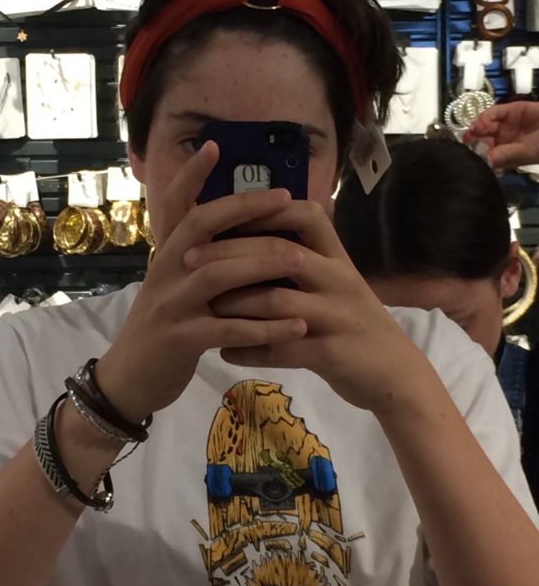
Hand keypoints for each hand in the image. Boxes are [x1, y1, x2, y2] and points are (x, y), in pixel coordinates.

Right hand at [95, 143, 308, 422]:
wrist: (129, 380)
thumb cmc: (162, 326)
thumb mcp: (173, 284)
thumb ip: (198, 258)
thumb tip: (235, 228)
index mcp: (165, 255)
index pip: (175, 206)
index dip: (191, 175)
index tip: (214, 145)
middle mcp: (164, 272)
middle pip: (202, 229)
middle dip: (244, 209)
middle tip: (285, 198)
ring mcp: (170, 305)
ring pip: (219, 275)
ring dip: (263, 265)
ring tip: (304, 260)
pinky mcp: (181, 341)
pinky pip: (228, 330)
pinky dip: (266, 328)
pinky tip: (298, 325)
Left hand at [184, 201, 425, 412]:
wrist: (395, 374)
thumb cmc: (355, 322)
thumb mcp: (337, 282)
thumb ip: (303, 260)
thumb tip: (250, 235)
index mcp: (337, 257)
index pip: (304, 216)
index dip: (264, 210)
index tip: (220, 213)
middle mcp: (338, 279)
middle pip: (280, 254)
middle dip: (230, 254)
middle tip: (189, 259)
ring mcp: (336, 316)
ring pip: (275, 301)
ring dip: (234, 303)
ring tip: (202, 305)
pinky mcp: (332, 353)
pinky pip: (282, 349)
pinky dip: (250, 350)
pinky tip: (224, 352)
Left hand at [464, 101, 538, 168]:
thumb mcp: (524, 153)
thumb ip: (504, 156)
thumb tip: (484, 162)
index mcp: (503, 154)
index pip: (482, 153)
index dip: (473, 152)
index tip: (464, 153)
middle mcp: (500, 140)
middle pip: (479, 138)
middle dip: (472, 139)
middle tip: (466, 139)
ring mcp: (503, 125)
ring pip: (484, 125)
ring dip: (477, 127)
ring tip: (475, 130)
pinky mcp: (509, 110)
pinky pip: (494, 113)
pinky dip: (485, 116)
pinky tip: (481, 122)